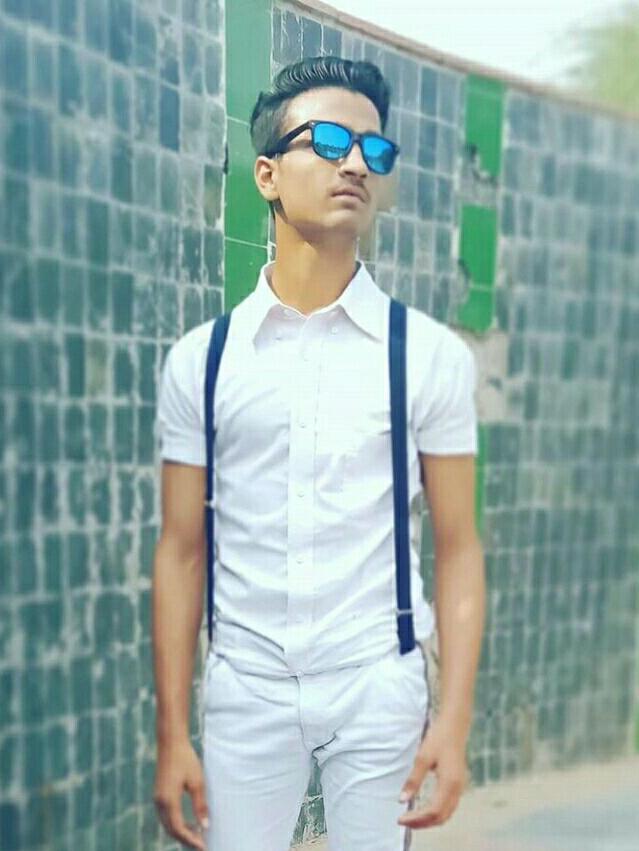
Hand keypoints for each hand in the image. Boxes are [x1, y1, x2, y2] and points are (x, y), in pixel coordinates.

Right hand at [153, 738, 209, 849]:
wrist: (171, 743)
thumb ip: (200, 805)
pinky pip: (165, 816)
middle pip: (171, 830)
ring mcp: (157, 799)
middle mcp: (160, 802)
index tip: (204, 846)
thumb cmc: (186, 759)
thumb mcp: (197, 782)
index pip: (179, 829)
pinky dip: (176, 823)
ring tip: (197, 836)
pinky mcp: (159, 794)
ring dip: (180, 832)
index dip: (191, 840)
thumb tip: (205, 826)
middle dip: (186, 840)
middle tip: (202, 844)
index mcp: (169, 801)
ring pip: (167, 824)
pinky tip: (188, 823)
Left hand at [397, 715, 468, 829]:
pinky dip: (436, 813)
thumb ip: (413, 780)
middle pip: (441, 817)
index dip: (417, 819)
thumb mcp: (423, 757)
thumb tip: (402, 800)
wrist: (455, 725)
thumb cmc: (439, 738)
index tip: (401, 818)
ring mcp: (460, 787)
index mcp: (449, 783)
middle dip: (422, 823)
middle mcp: (457, 789)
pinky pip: (449, 806)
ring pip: (446, 814)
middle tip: (404, 821)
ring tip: (412, 819)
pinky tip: (425, 810)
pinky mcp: (458, 784)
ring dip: (429, 820)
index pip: (433, 811)